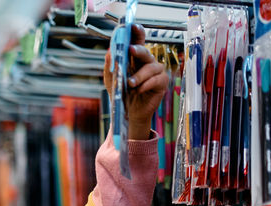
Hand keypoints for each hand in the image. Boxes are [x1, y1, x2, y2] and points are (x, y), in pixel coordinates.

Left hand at [102, 24, 168, 139]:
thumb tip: (110, 51)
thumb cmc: (121, 95)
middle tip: (131, 50)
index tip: (133, 26)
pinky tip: (138, 90)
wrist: (128, 113)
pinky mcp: (161, 83)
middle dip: (138, 50)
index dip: (137, 33)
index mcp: (134, 60)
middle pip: (145, 52)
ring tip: (130, 83)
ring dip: (140, 75)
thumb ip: (110, 66)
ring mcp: (156, 72)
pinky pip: (156, 80)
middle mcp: (147, 63)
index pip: (137, 43)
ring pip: (151, 67)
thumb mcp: (112, 80)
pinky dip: (146, 84)